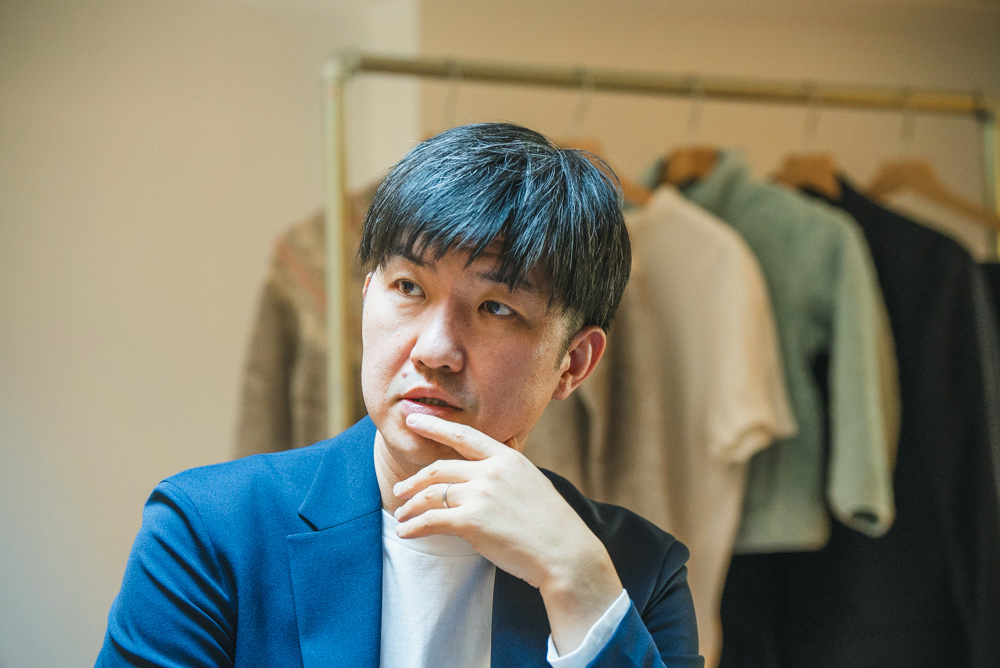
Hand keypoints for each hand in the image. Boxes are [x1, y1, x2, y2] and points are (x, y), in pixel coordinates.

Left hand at [393, 412, 623, 652]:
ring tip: (402, 514)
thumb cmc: (552, 523)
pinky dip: (414, 526)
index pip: (463, 435)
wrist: (564, 552)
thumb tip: (495, 457)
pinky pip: (431, 520)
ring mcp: (480, 495)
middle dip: (414, 479)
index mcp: (507, 458)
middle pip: (440, 468)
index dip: (435, 426)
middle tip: (400, 489)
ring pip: (431, 493)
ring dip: (410, 505)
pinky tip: (406, 531)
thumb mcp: (533, 481)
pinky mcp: (472, 521)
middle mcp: (491, 471)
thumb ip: (508, 469)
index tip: (414, 419)